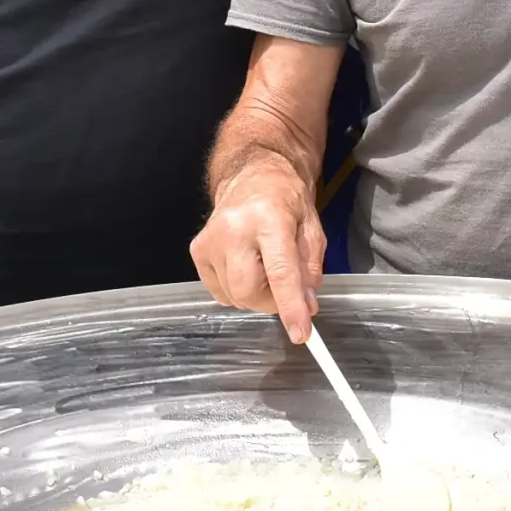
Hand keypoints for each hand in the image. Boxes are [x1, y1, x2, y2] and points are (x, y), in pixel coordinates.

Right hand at [189, 157, 324, 343]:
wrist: (254, 176)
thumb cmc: (285, 199)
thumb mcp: (312, 229)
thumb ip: (310, 270)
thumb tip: (306, 307)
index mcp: (269, 218)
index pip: (280, 272)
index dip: (291, 307)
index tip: (300, 334)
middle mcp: (234, 228)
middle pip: (249, 290)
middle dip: (272, 301)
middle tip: (283, 288)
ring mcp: (211, 239)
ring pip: (234, 295)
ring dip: (255, 293)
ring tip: (264, 266)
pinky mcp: (198, 250)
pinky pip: (219, 291)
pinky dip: (237, 289)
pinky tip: (246, 265)